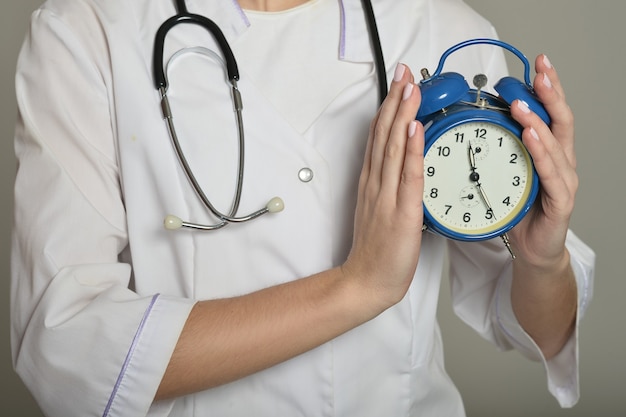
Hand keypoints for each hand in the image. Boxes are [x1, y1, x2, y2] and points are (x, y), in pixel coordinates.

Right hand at [342, 63, 423, 308]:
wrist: (367, 280)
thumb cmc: (376, 249)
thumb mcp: (379, 209)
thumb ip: (388, 186)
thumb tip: (403, 166)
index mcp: (372, 182)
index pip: (380, 137)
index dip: (389, 108)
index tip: (398, 84)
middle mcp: (376, 183)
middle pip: (385, 135)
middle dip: (395, 101)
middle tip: (404, 72)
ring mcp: (386, 196)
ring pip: (394, 148)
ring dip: (402, 115)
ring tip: (410, 88)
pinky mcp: (401, 211)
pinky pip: (408, 175)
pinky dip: (412, 149)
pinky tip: (415, 128)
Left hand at [508, 55, 576, 268]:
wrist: (531, 249)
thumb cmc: (518, 210)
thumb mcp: (505, 173)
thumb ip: (498, 150)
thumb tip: (472, 124)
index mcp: (547, 153)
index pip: (550, 113)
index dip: (546, 89)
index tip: (538, 65)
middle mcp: (560, 162)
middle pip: (561, 120)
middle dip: (551, 93)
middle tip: (540, 71)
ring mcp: (564, 181)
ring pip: (556, 144)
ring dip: (538, 121)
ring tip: (523, 103)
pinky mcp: (561, 202)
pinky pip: (553, 175)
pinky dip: (542, 154)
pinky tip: (532, 137)